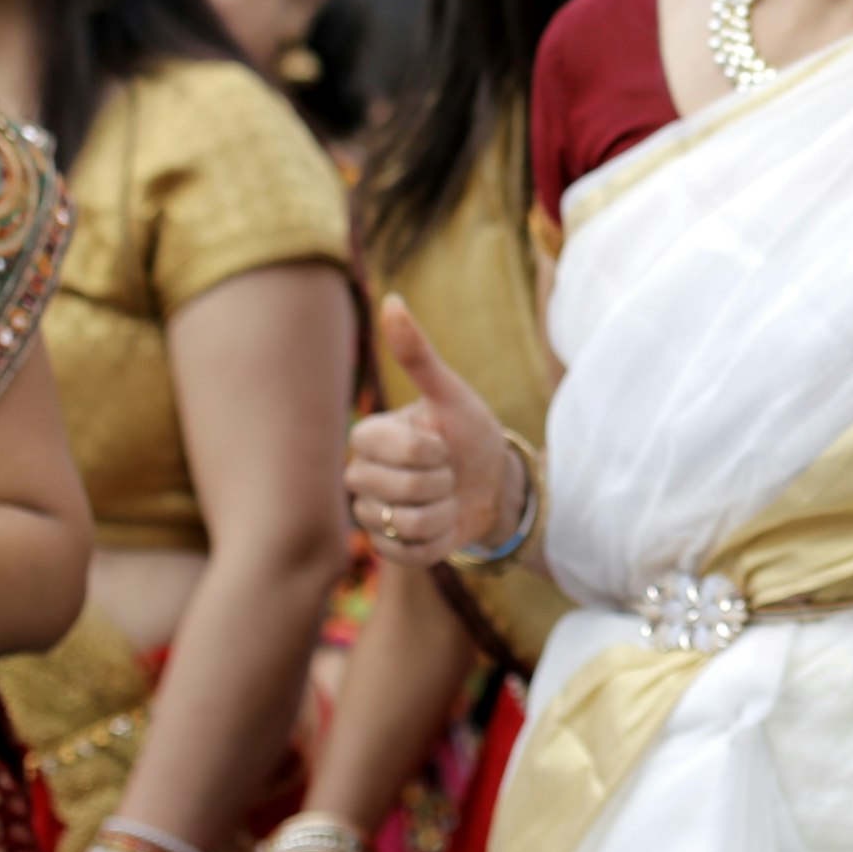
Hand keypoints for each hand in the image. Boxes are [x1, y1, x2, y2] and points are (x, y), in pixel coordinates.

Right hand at [344, 299, 512, 566]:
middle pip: (399, 489)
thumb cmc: (469, 432)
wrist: (492, 482)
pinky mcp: (388, 549)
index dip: (429, 449)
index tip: (442, 441)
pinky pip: (411, 551)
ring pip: (406, 522)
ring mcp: (371, 515)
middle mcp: (360, 476)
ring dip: (443, 510)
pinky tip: (443, 522)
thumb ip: (418, 355)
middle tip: (448, 470)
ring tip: (446, 495)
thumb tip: (392, 299)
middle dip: (441, 481)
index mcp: (367, 437)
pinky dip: (440, 538)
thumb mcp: (451, 394)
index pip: (390, 450)